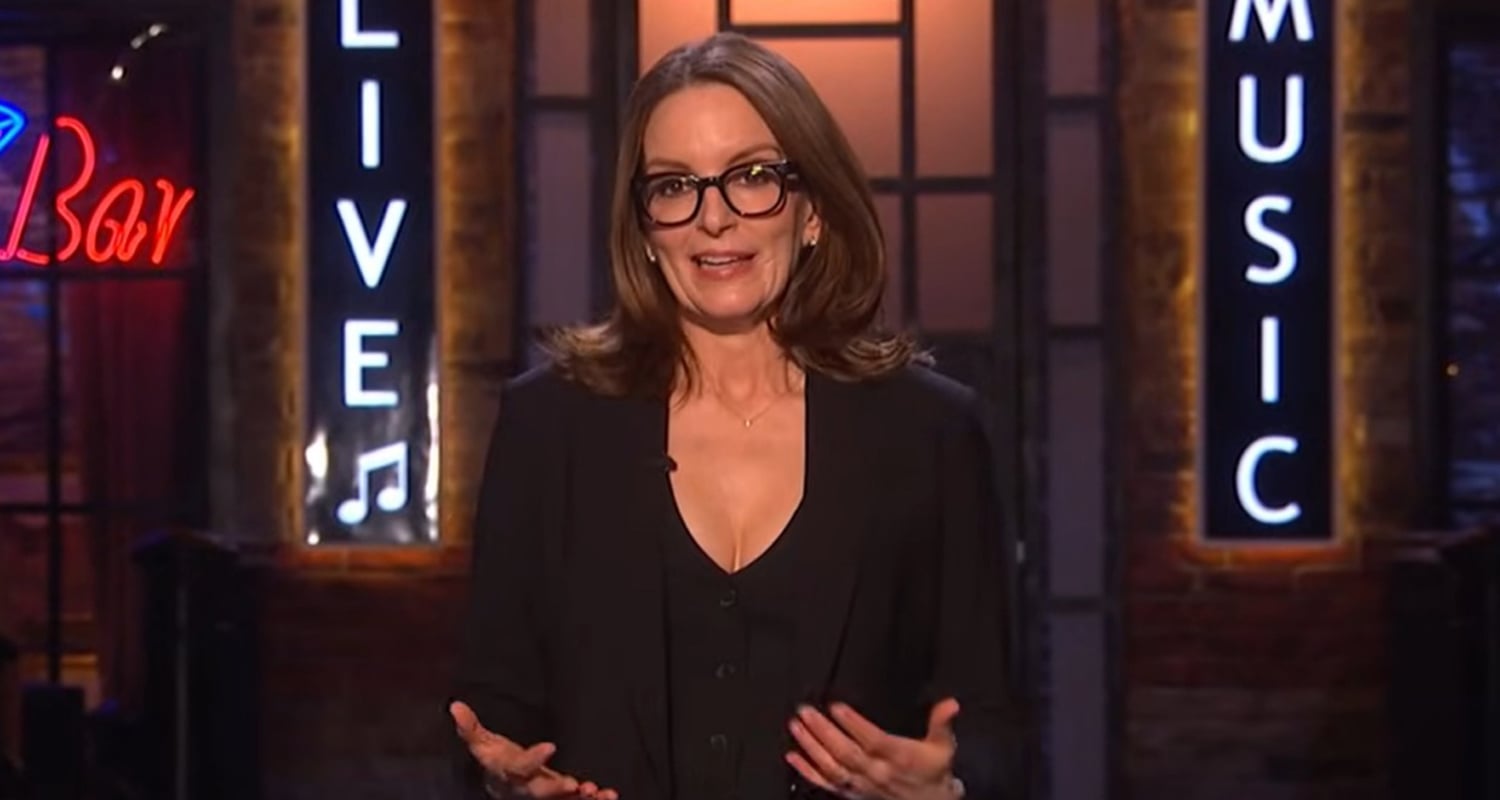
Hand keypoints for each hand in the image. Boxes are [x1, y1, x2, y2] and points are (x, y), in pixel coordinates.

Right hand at [450, 701, 618, 799]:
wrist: (503, 786)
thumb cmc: (496, 759)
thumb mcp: (482, 744)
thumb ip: (470, 728)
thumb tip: (454, 705)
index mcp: (510, 772)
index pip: (520, 766)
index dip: (534, 758)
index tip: (550, 746)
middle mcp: (528, 787)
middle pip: (541, 791)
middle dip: (557, 789)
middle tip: (575, 785)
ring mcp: (545, 795)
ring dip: (581, 799)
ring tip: (599, 792)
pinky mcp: (561, 798)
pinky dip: (595, 799)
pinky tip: (610, 795)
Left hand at [786, 698, 963, 799]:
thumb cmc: (934, 771)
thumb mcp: (943, 747)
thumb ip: (941, 723)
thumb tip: (951, 704)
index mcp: (899, 757)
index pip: (873, 740)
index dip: (854, 724)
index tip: (836, 707)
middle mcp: (878, 773)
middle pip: (846, 753)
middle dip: (823, 732)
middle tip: (805, 712)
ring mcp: (862, 785)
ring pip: (832, 768)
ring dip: (811, 748)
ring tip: (796, 727)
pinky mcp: (852, 794)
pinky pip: (826, 784)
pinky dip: (807, 772)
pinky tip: (792, 757)